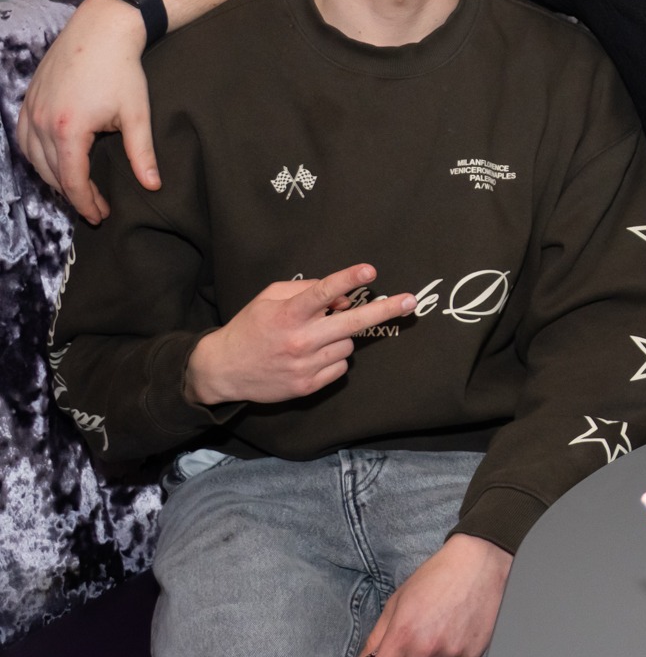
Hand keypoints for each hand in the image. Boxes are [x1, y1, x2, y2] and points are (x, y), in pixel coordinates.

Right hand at [16, 0, 156, 222]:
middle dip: (73, 194)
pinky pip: (24, 139)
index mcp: (68, 129)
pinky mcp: (28, 100)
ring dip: (54, 177)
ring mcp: (31, 110)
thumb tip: (153, 186)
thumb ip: (142, 154)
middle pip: (51, 173)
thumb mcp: (137, 114)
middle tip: (95, 208)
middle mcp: (42, 122)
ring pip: (34, 158)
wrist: (101, 29)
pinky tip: (54, 162)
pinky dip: (37, 156)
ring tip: (78, 189)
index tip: (102, 215)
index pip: (72, 180)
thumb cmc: (122, 70)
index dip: (86, 203)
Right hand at [185, 264, 414, 405]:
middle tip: (410, 302)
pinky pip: (341, 366)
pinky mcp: (308, 385)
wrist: (223, 370)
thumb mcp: (270, 298)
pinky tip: (312, 356)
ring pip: (347, 344)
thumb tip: (344, 298)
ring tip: (315, 338)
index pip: (322, 293)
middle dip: (384, 310)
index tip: (370, 270)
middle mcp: (299, 340)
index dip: (347, 280)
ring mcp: (305, 365)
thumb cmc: (251, 327)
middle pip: (352, 323)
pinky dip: (334, 359)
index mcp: (287, 314)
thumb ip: (306, 291)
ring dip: (340, 337)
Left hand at [355, 533, 512, 656]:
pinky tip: (456, 630)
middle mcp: (427, 649)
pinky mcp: (473, 652)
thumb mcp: (397, 601)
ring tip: (439, 636)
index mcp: (402, 635)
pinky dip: (453, 656)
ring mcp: (453, 653)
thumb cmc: (434, 578)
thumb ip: (378, 636)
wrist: (479, 563)